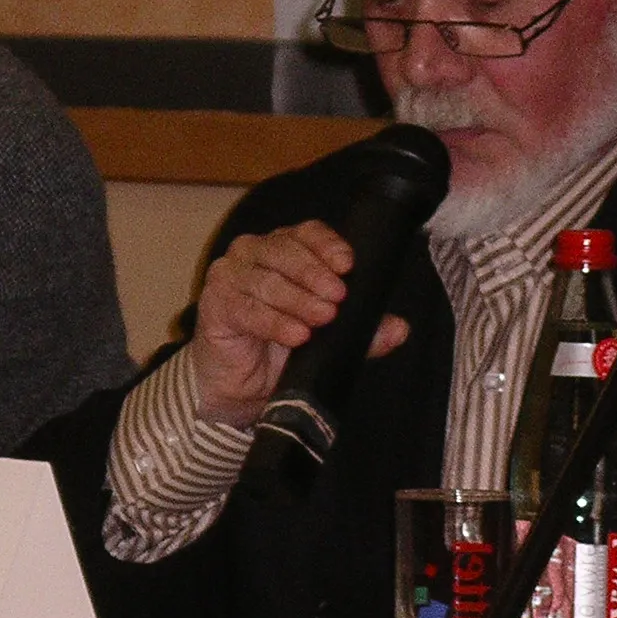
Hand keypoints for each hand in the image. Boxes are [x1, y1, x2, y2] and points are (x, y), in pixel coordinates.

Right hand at [187, 219, 407, 425]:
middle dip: (314, 273)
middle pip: (285, 250)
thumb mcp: (327, 339)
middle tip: (338, 296)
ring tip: (320, 318)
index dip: (327, 245)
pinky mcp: (216, 303)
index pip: (307, 233)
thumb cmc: (280, 348)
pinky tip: (294, 334)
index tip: (347, 264)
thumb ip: (361, 332)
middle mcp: (255, 253)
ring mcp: (231, 275)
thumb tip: (399, 329)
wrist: (241, 384)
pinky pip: (246, 308)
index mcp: (285, 249)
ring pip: (267, 279)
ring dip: (297, 299)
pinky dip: (273, 322)